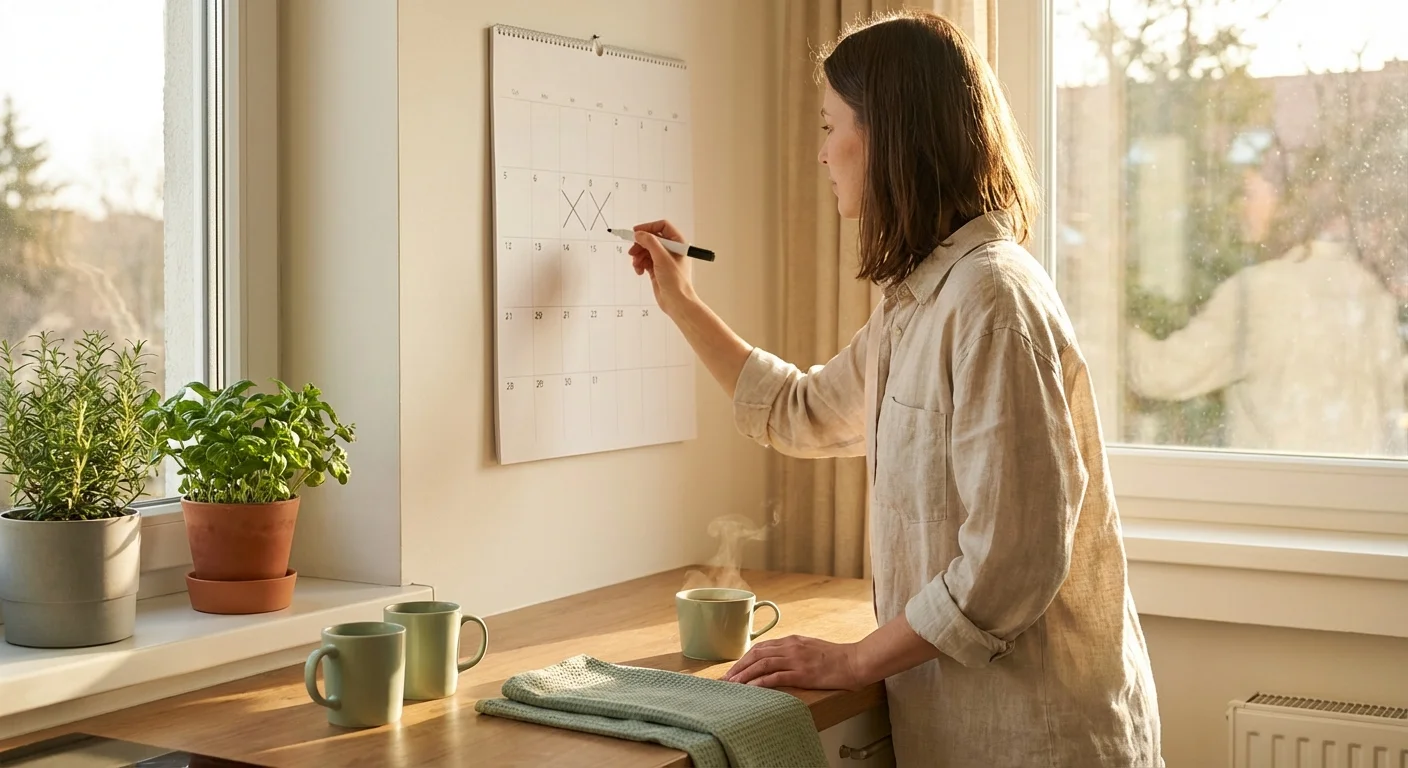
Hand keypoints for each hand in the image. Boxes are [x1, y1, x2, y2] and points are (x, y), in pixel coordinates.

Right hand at [628, 219, 694, 312]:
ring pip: (646, 250)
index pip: (662, 227)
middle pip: (652, 239)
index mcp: (678, 243)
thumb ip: (650, 242)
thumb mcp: (662, 257)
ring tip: (636, 264)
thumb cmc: (676, 281)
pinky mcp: (658, 269)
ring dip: (639, 256)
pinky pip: (645, 261)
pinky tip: (639, 271)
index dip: (648, 228)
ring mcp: (664, 260)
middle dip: (640, 245)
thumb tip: (639, 233)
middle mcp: (672, 250)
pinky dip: (640, 264)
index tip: (636, 232)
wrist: (676, 302)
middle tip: (632, 251)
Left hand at [721, 635, 866, 690]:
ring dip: (745, 675)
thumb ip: (793, 652)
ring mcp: (796, 660)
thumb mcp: (810, 648)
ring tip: (733, 685)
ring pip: (763, 664)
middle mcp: (791, 647)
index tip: (733, 670)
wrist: (854, 661)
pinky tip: (751, 689)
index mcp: (792, 640)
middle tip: (725, 679)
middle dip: (738, 667)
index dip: (744, 659)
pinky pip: (776, 677)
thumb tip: (777, 660)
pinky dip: (761, 682)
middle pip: (757, 654)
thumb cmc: (835, 658)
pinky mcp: (803, 673)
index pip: (761, 647)